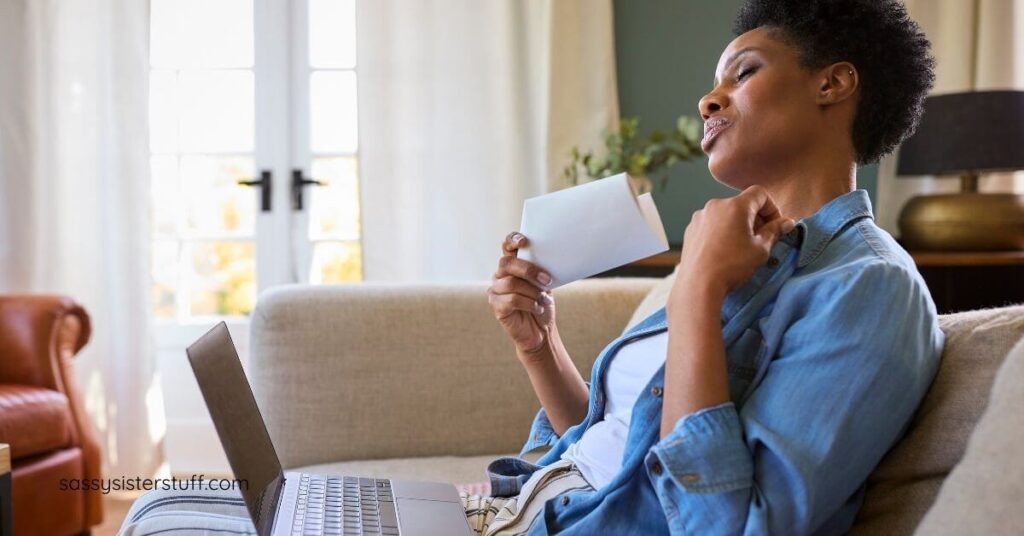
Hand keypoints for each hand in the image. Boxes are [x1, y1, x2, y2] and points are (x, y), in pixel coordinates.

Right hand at [487, 232, 556, 355]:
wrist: (541, 331)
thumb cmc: (542, 304)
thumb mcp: (545, 284)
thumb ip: (541, 270)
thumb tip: (549, 258)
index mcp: (512, 266)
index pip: (506, 246)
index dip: (512, 240)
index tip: (524, 241)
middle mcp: (500, 275)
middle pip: (506, 263)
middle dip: (529, 270)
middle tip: (547, 281)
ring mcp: (496, 290)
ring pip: (511, 283)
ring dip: (533, 292)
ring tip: (544, 300)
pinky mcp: (496, 306)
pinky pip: (511, 300)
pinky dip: (529, 304)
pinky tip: (538, 308)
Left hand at [670, 186, 794, 306]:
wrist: (698, 285)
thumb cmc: (732, 266)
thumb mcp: (761, 249)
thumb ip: (775, 231)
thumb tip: (786, 222)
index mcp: (735, 206)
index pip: (759, 193)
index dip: (771, 208)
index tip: (775, 226)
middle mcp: (715, 205)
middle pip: (741, 204)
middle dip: (755, 218)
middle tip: (761, 239)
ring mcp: (700, 217)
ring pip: (725, 215)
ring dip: (737, 225)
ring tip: (741, 248)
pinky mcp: (690, 230)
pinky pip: (711, 224)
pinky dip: (721, 232)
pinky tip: (723, 251)